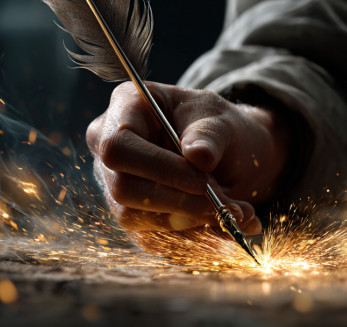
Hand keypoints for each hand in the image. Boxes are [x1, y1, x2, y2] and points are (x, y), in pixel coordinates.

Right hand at [86, 81, 293, 234]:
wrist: (229, 155)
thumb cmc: (219, 128)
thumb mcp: (223, 120)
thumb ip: (211, 135)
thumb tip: (199, 156)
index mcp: (125, 108)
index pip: (117, 146)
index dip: (157, 169)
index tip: (201, 182)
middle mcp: (110, 149)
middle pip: (122, 188)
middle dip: (178, 202)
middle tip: (225, 204)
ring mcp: (115, 185)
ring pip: (134, 218)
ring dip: (189, 221)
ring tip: (236, 212)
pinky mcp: (131, 216)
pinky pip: (151, 238)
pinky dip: (192, 238)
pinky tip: (224, 226)